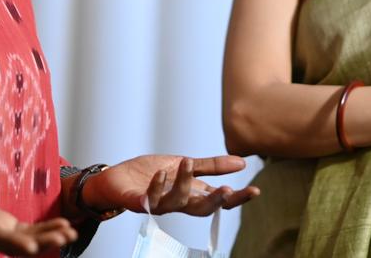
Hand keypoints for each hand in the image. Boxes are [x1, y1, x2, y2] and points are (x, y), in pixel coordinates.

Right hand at [0, 162, 76, 255]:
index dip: (13, 243)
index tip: (32, 248)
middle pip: (16, 245)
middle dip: (40, 243)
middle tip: (65, 238)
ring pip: (25, 241)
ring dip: (48, 239)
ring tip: (72, 234)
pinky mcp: (2, 224)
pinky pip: (26, 232)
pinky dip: (44, 231)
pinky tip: (63, 226)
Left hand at [82, 155, 259, 215]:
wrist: (115, 177)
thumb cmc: (149, 174)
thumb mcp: (183, 164)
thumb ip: (210, 166)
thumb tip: (242, 162)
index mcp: (191, 193)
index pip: (219, 200)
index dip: (238, 198)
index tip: (256, 190)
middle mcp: (178, 203)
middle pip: (202, 209)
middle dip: (216, 202)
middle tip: (228, 191)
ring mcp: (159, 205)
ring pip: (177, 203)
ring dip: (184, 184)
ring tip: (187, 162)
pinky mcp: (138, 203)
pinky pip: (150, 200)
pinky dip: (157, 186)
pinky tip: (162, 172)